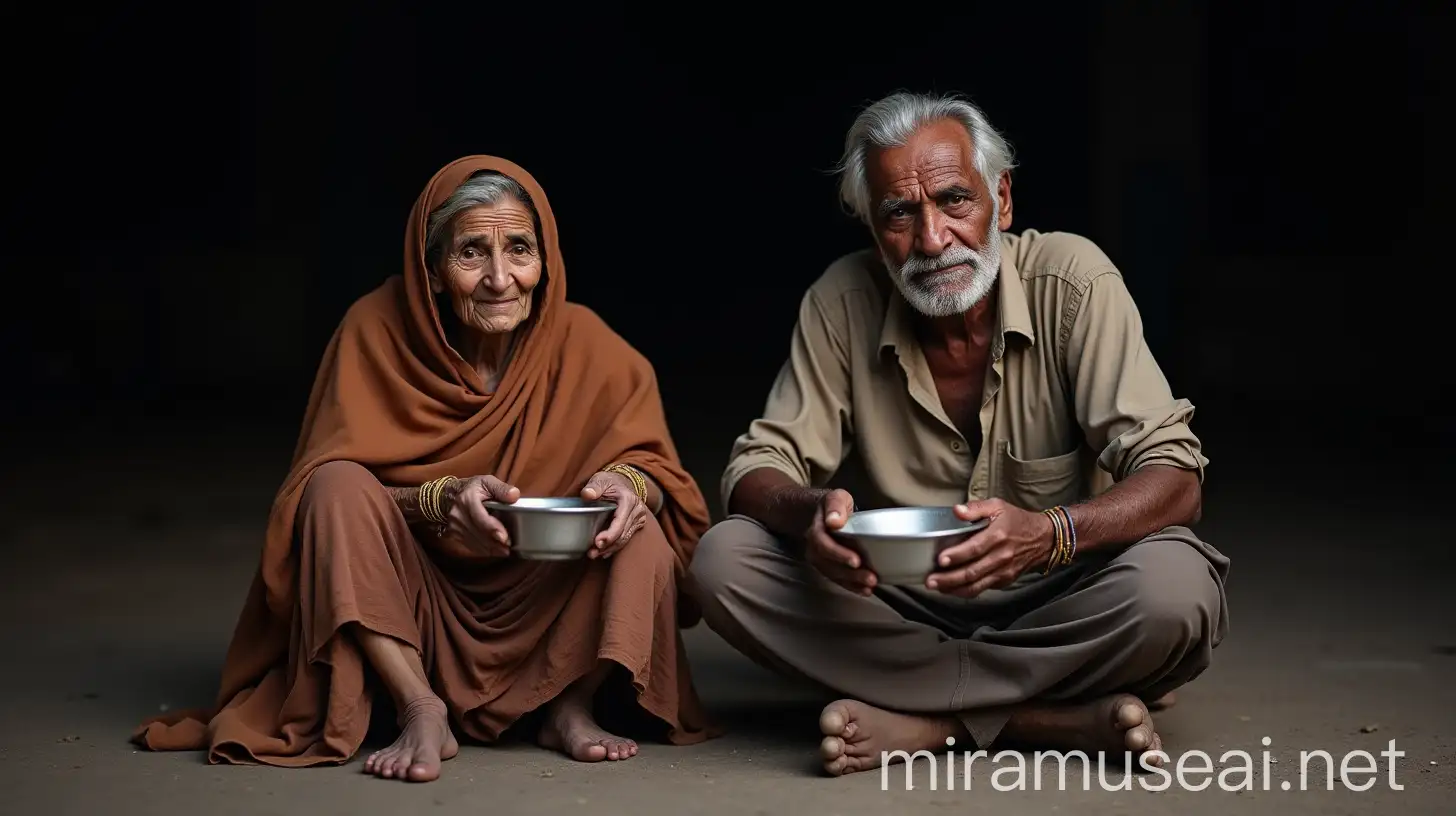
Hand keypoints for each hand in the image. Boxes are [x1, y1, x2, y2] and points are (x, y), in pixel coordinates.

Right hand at [440, 475, 520, 557]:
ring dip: (490, 549)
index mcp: (467, 500)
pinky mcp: (453, 534)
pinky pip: (470, 545)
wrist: (450, 495)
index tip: (504, 538)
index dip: (492, 529)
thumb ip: (502, 488)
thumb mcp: (487, 482)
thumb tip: (514, 496)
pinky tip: (494, 551)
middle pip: (478, 533)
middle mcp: (458, 515)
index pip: (480, 518)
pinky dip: (483, 550)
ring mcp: (454, 526)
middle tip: (508, 548)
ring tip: (504, 551)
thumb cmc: (473, 488)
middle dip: (494, 543)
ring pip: (474, 542)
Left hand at [580, 471, 648, 558]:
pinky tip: (604, 552)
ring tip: (594, 554)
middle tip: (591, 553)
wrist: (622, 482)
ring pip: (625, 539)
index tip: (597, 542)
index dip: (609, 535)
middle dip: (607, 545)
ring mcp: (639, 518)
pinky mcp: (637, 524)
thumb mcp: (600, 480)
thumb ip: (593, 487)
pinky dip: (615, 546)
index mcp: (629, 500)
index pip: (620, 522)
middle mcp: (638, 510)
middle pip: (623, 534)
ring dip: (610, 549)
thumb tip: (587, 494)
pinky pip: (626, 538)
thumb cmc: (609, 482)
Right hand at [805, 489, 876, 595]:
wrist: (820, 513)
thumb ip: (836, 505)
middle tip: (870, 578)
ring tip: (870, 586)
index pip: (823, 543)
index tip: (856, 561)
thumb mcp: (836, 497)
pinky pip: (836, 579)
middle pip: (828, 564)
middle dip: (849, 574)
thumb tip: (834, 521)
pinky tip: (864, 590)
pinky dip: (850, 586)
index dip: (838, 554)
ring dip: (851, 582)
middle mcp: (814, 546)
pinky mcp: (827, 566)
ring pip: (832, 574)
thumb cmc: (834, 506)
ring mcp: (819, 558)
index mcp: (816, 528)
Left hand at [925, 499, 1053, 595]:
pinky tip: (950, 589)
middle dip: (949, 578)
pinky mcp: (1003, 581)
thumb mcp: (997, 506)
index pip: (975, 548)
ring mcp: (1003, 571)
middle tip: (930, 580)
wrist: (1043, 539)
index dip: (957, 555)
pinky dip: (965, 591)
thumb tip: (956, 511)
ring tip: (936, 588)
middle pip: (972, 571)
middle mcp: (1001, 556)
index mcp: (998, 536)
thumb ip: (975, 508)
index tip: (940, 559)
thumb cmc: (1017, 521)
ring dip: (954, 589)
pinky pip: (982, 589)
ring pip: (976, 585)